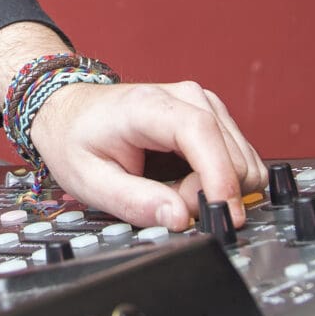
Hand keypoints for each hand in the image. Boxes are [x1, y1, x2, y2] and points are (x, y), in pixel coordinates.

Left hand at [26, 79, 267, 229]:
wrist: (72, 111)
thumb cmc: (76, 140)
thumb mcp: (89, 180)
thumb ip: (133, 202)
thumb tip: (180, 219)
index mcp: (149, 106)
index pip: (200, 133)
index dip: (219, 176)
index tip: (222, 213)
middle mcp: (186, 97)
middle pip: (230, 154)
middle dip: (208, 194)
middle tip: (167, 203)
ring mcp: (204, 105)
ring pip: (242, 160)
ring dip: (214, 188)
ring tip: (170, 189)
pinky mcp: (213, 117)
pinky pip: (238, 159)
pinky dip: (218, 180)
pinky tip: (185, 181)